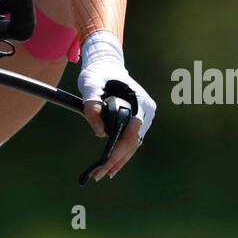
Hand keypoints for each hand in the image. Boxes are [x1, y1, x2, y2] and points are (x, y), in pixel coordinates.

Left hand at [76, 30, 155, 180]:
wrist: (105, 63)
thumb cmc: (98, 71)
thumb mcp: (90, 83)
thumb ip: (92, 103)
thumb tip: (98, 131)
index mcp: (140, 102)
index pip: (132, 133)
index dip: (119, 151)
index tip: (105, 163)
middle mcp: (146, 111)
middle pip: (134, 142)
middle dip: (116, 160)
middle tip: (99, 175)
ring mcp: (144, 116)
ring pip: (133, 144)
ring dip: (118, 160)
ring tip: (102, 174)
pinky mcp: (137, 120)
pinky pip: (130, 140)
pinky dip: (121, 153)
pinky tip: (110, 165)